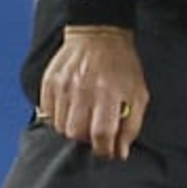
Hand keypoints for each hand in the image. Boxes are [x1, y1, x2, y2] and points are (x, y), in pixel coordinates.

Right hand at [38, 25, 149, 159]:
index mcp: (108, 93)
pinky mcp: (49, 82)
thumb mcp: (138, 94)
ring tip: (83, 116)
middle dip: (87, 139)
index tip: (107, 150)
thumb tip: (120, 153)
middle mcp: (83, 90)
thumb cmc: (122, 65)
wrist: (99, 34)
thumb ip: (131, 126)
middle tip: (94, 130)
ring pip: (60, 127)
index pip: (101, 135)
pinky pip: (48, 114)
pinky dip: (59, 117)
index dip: (104, 150)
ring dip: (72, 128)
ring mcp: (63, 85)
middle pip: (76, 134)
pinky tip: (71, 108)